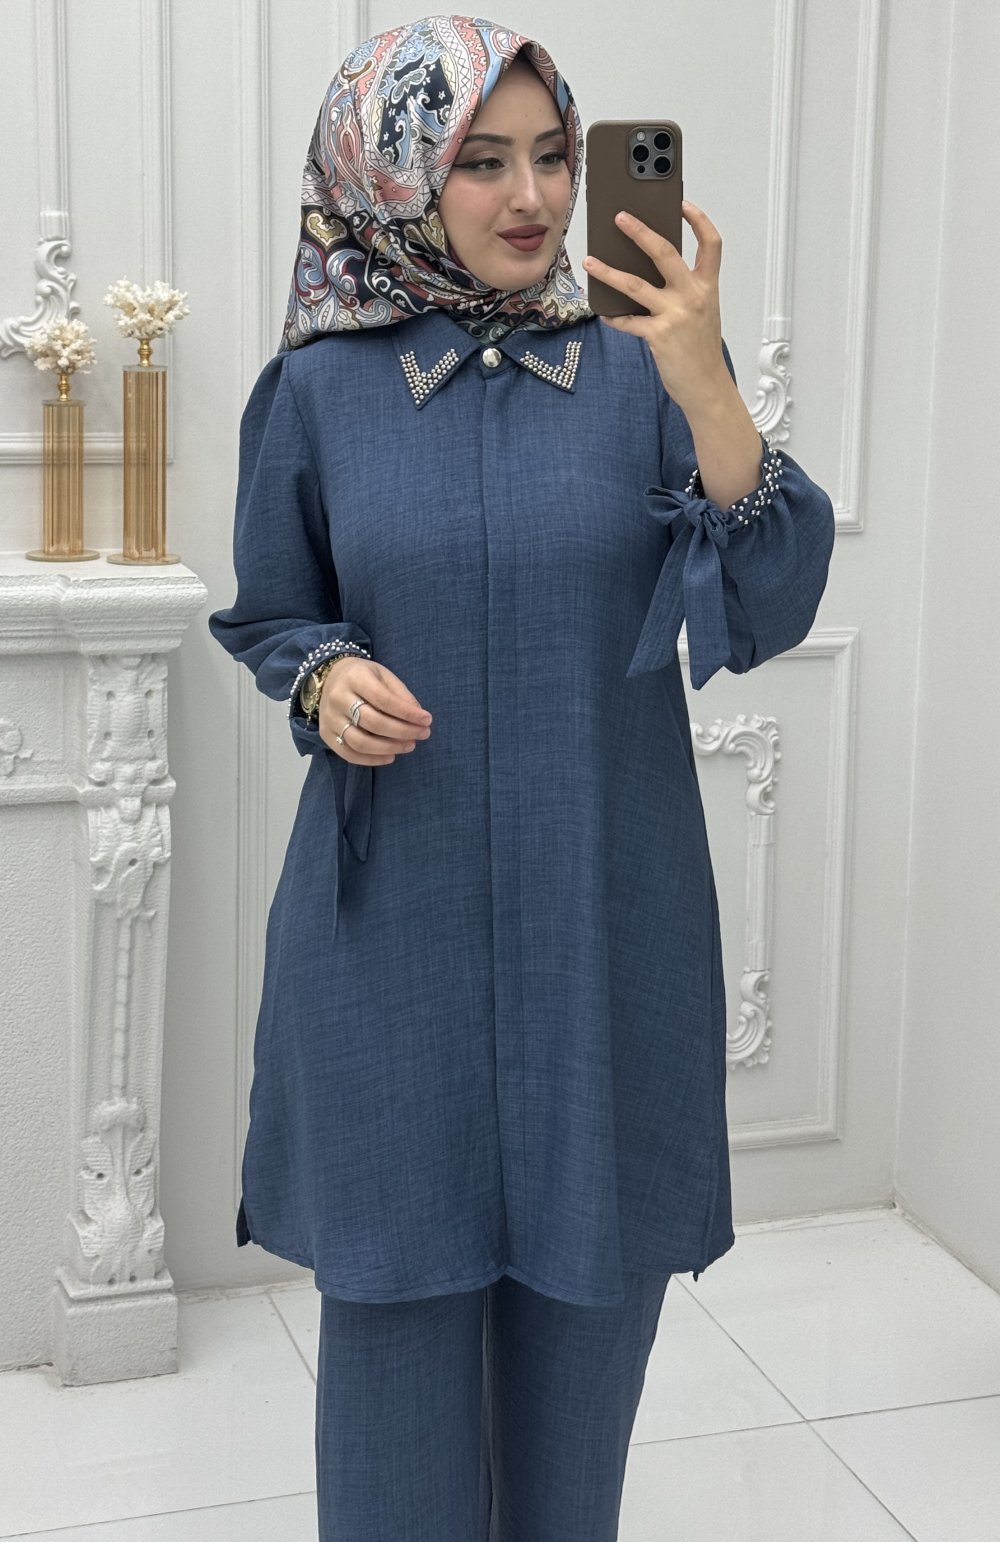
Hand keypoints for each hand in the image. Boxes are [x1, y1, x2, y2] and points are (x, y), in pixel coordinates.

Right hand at [319, 658, 431, 764]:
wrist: (329, 677)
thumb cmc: (363, 677)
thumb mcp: (383, 675)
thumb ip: (401, 694)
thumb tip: (419, 717)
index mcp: (354, 678)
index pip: (383, 700)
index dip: (407, 713)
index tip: (427, 720)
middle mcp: (338, 698)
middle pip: (373, 722)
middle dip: (402, 731)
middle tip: (422, 734)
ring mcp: (330, 718)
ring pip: (360, 741)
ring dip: (389, 748)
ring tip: (409, 746)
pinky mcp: (326, 734)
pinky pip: (348, 754)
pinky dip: (371, 760)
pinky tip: (390, 757)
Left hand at [582, 200, 729, 413]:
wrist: (706, 385)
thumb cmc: (701, 349)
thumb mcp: (701, 312)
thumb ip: (683, 289)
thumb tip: (648, 270)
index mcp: (707, 287)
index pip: (711, 243)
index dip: (698, 219)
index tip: (682, 203)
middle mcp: (693, 296)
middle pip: (665, 252)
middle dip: (640, 231)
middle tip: (620, 217)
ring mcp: (675, 315)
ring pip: (635, 284)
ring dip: (609, 271)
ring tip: (590, 262)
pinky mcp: (659, 335)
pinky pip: (628, 321)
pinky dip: (613, 316)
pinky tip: (603, 311)